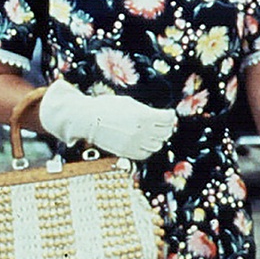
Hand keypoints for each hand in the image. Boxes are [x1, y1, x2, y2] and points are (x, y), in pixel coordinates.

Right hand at [38, 79, 176, 159]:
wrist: (88, 119)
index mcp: (143, 115)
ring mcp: (134, 143)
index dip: (170, 116)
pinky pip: (145, 154)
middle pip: (165, 133)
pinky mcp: (127, 152)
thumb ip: (147, 111)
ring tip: (154, 133)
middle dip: (166, 127)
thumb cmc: (108, 107)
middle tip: (163, 124)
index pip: (168, 119)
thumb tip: (161, 117)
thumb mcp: (130, 104)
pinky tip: (144, 142)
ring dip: (158, 139)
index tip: (169, 114)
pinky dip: (148, 149)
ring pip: (157, 145)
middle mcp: (141, 131)